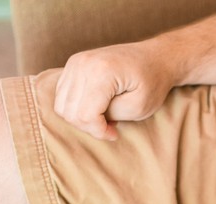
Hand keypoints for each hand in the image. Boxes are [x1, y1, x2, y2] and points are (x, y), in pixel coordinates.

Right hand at [53, 42, 175, 139]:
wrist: (154, 57)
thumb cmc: (152, 83)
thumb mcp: (139, 107)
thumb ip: (111, 116)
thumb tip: (90, 120)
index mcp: (101, 72)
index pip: (85, 115)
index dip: (99, 131)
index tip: (115, 133)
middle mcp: (82, 64)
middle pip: (69, 112)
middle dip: (90, 127)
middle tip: (111, 126)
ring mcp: (75, 62)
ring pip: (62, 106)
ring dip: (82, 118)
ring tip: (106, 116)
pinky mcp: (72, 65)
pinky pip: (63, 96)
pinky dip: (77, 108)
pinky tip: (98, 107)